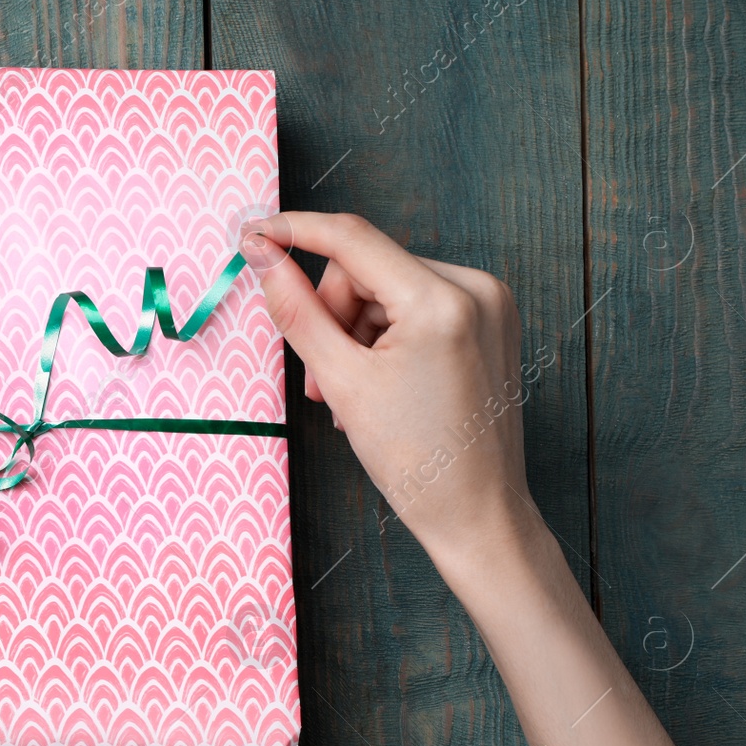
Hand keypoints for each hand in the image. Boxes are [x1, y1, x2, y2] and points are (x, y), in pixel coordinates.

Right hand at [238, 212, 536, 568]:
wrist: (477, 514)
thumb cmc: (417, 461)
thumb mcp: (341, 383)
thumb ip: (298, 313)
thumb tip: (263, 256)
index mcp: (441, 301)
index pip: (351, 239)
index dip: (294, 231)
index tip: (253, 234)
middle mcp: (476, 288)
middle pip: (368, 268)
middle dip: (332, 315)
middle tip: (319, 377)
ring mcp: (490, 302)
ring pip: (389, 286)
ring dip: (356, 330)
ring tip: (349, 391)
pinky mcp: (492, 319)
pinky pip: (418, 303)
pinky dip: (387, 335)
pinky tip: (380, 381)